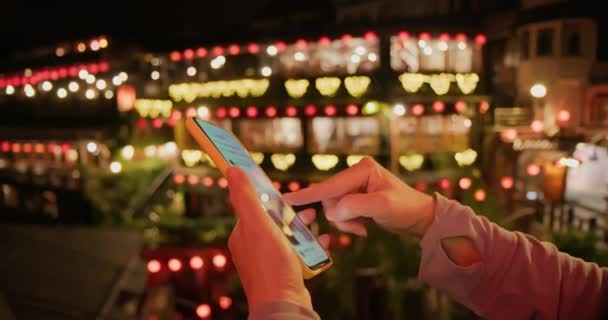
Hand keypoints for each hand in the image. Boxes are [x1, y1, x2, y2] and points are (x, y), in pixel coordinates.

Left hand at [226, 166, 312, 310]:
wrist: (284, 305)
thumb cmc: (270, 266)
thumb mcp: (258, 225)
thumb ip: (246, 197)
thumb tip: (232, 169)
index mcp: (242, 234)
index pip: (254, 206)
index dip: (270, 197)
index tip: (285, 192)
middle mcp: (252, 248)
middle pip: (273, 221)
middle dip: (292, 214)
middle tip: (309, 211)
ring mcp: (268, 261)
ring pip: (287, 236)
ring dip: (303, 228)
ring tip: (317, 223)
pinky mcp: (283, 272)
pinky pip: (297, 253)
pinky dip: (310, 246)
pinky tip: (322, 242)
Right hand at [284, 157, 434, 238]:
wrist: (419, 218)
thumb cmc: (405, 208)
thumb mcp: (381, 207)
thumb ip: (353, 206)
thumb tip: (331, 211)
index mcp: (362, 169)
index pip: (331, 185)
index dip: (308, 194)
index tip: (286, 199)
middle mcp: (355, 174)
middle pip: (330, 199)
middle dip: (341, 216)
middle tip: (359, 226)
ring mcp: (354, 186)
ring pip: (333, 208)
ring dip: (345, 222)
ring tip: (364, 226)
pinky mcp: (355, 197)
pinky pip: (340, 213)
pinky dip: (349, 222)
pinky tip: (364, 225)